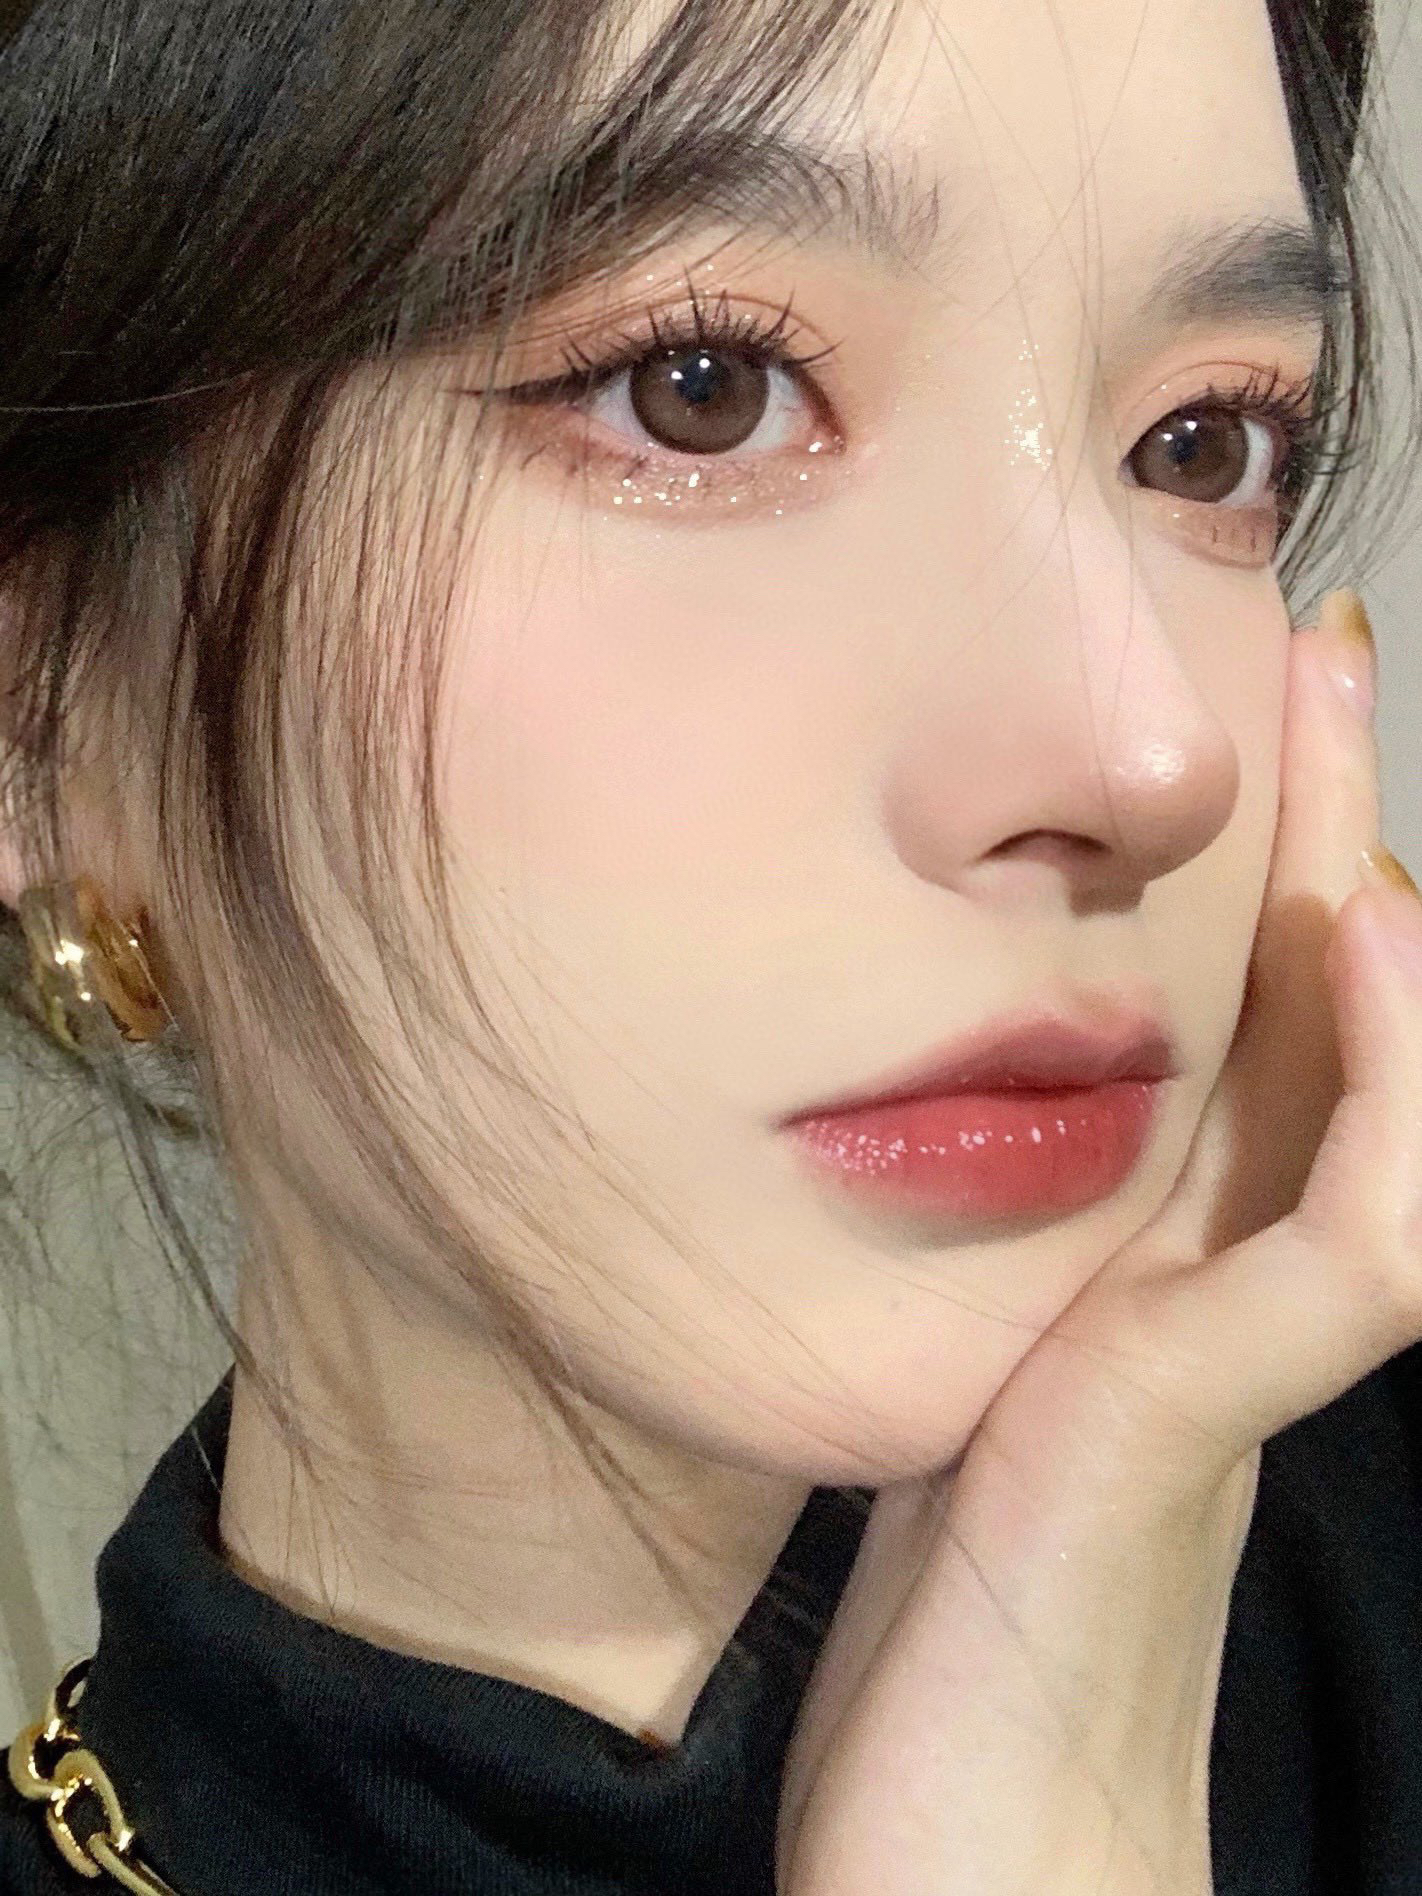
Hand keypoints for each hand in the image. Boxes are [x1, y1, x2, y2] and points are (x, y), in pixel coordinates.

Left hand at [776, 591, 1421, 1895]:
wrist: (983, 1866)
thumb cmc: (951, 1649)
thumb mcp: (954, 1406)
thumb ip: (980, 1289)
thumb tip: (910, 1157)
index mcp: (1154, 1266)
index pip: (1252, 1035)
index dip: (1273, 876)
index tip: (1252, 719)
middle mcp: (1222, 1287)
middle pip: (1322, 1021)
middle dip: (1332, 825)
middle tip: (1319, 636)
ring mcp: (1237, 1347)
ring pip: (1373, 1098)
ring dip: (1377, 912)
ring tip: (1343, 724)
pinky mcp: (1204, 1414)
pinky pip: (1355, 1233)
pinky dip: (1390, 1081)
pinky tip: (1363, 937)